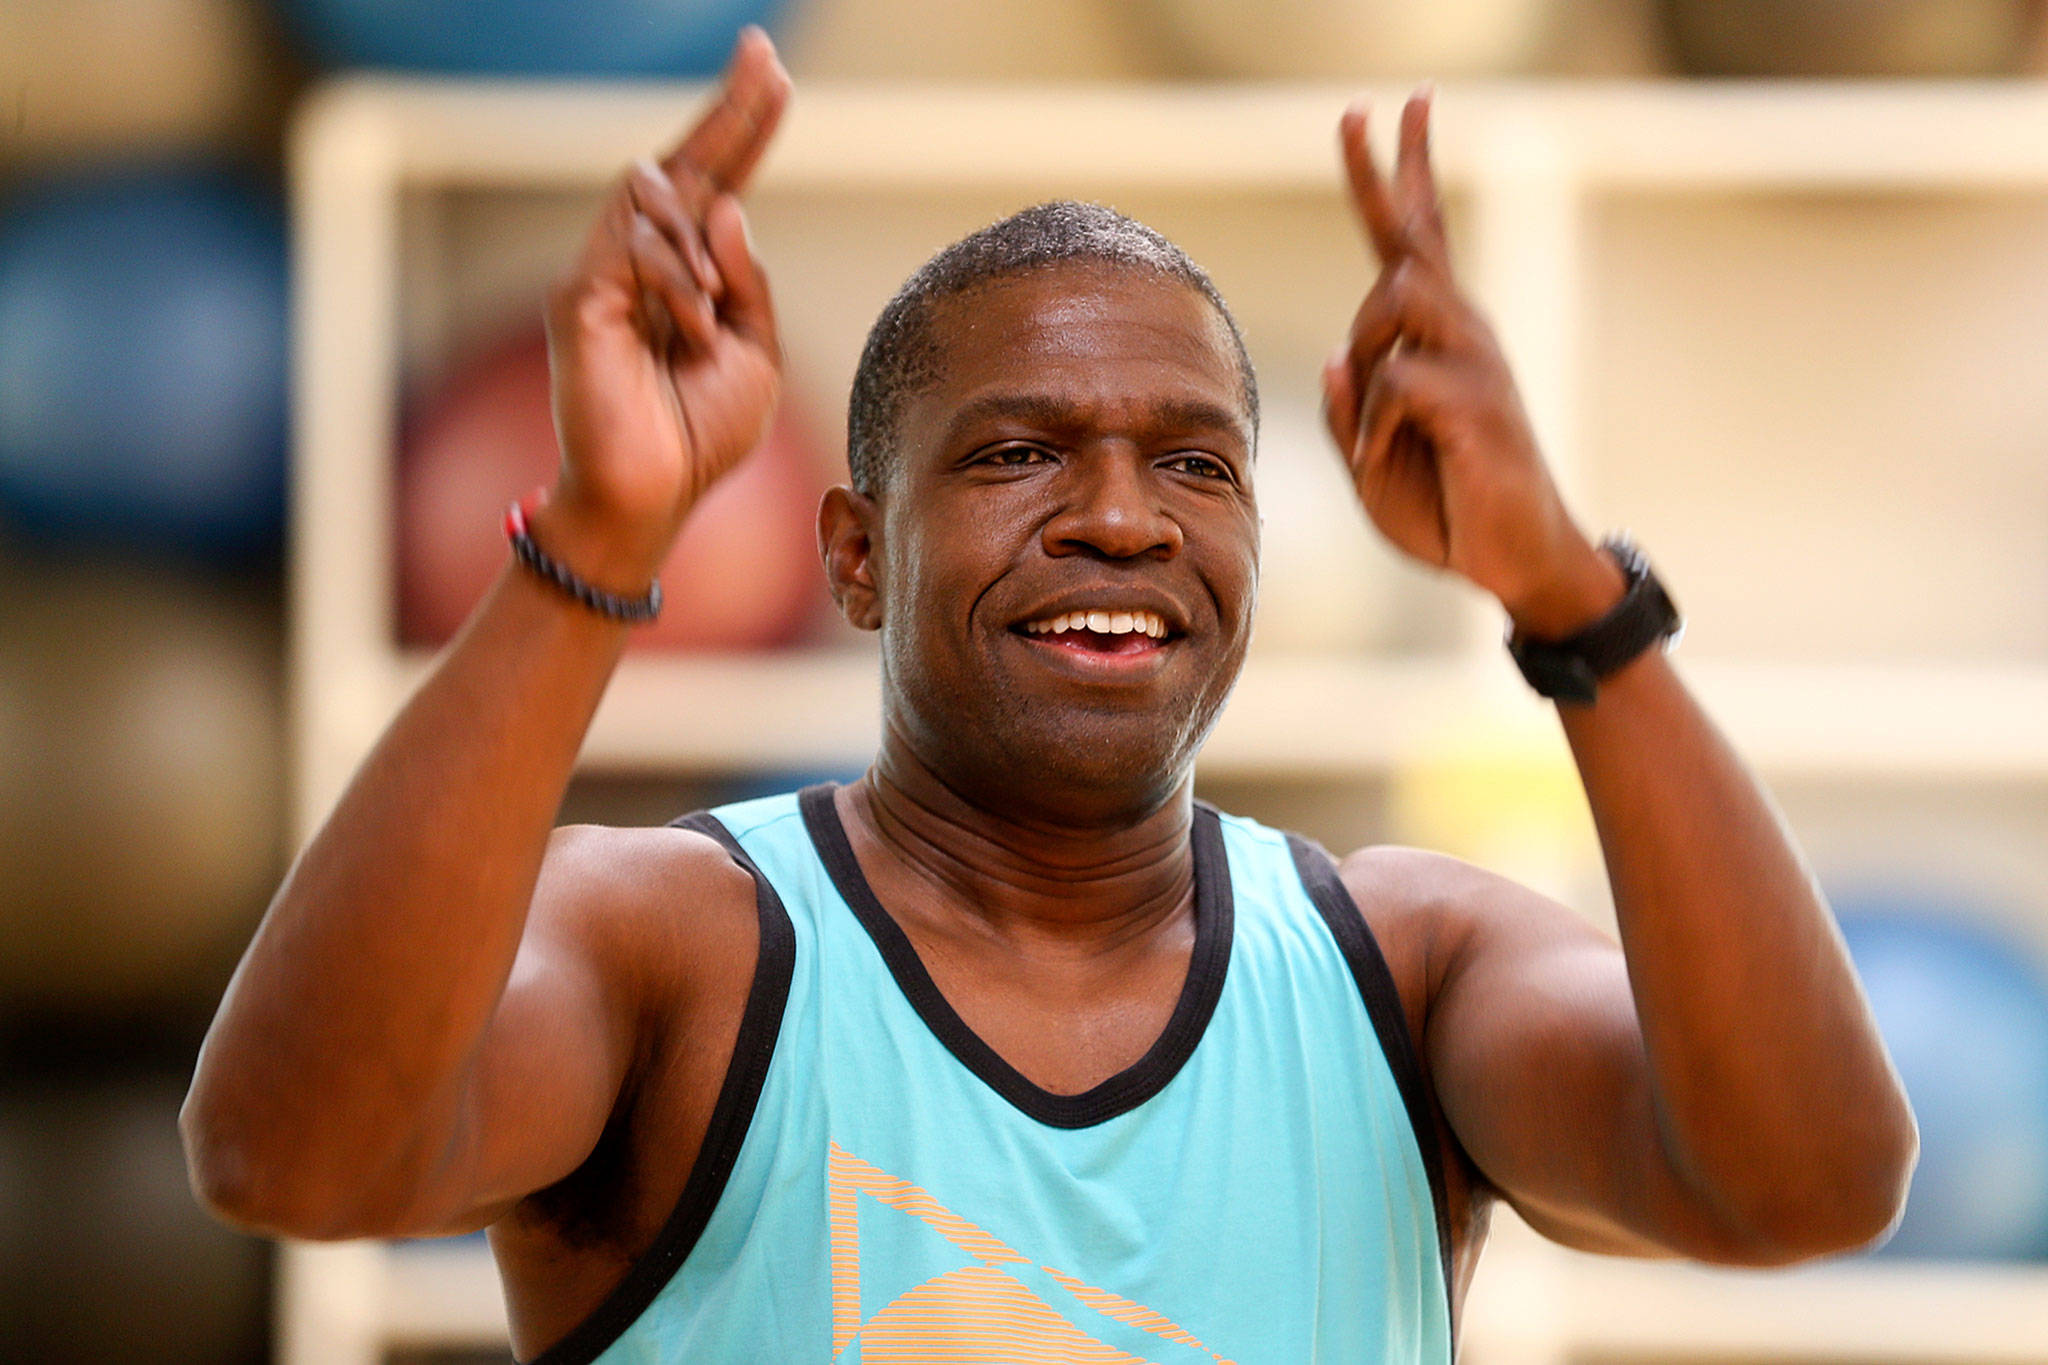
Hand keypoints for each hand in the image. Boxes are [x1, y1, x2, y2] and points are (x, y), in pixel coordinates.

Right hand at [537, 27, 790, 590]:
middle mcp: (643, 263)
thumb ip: (748, 281)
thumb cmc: (701, 435)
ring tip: (710, 320)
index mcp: (689, 275)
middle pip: (685, 165)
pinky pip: (635, 249)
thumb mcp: (755, 353)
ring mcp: (606, 274)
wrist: (653, 498)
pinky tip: (689, 331)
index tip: (767, 69)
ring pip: (657, 197)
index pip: (716, 184)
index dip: (741, 126)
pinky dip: (678, 286)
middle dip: (729, 112)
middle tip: (763, 58)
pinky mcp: (581, 296)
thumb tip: (729, 205)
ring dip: (700, 250)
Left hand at [1322, 92, 1621, 638]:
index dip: (1402, 175)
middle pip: (1413, 242)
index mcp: (1437, 341)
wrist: (1512, 565)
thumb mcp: (1372, 462)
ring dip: (1368, 349)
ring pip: (1398, 300)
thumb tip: (1343, 358)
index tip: (1394, 107)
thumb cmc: (1447, 509)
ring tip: (1376, 419)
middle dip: (1383, 174)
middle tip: (1353, 106)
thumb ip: (1350, 412)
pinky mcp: (1480, 406)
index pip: (1418, 242)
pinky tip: (1384, 459)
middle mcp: (1464, 336)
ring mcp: (1478, 365)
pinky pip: (1399, 384)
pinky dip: (1375, 426)